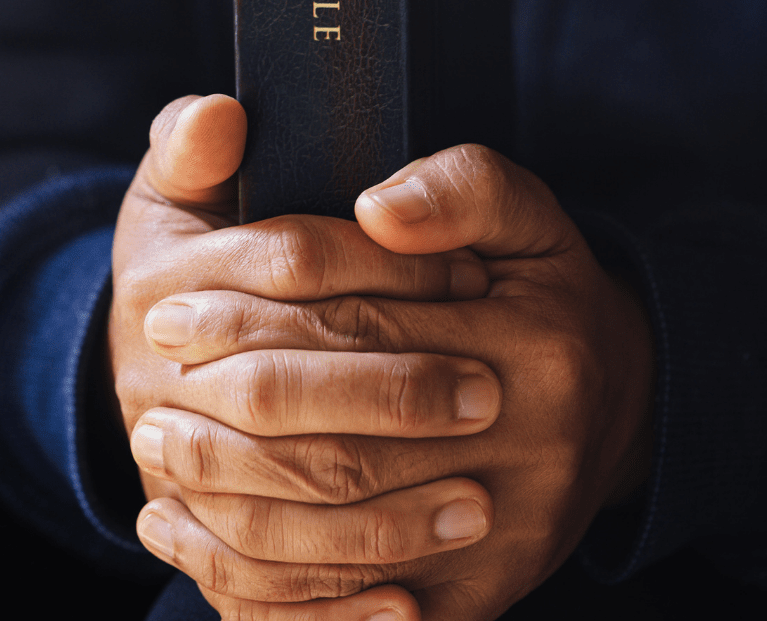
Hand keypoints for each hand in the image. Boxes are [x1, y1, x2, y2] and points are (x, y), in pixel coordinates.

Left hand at [127, 142, 654, 620]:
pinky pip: (364, 607)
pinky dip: (276, 585)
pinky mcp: (484, 594)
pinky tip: (199, 539)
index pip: (359, 321)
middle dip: (229, 404)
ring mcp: (509, 533)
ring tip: (156, 446)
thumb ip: (461, 187)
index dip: (251, 309)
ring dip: (234, 492)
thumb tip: (377, 209)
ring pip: (343, 527)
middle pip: (344, 431)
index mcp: (535, 339)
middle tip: (147, 376)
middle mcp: (531, 444)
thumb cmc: (547, 297)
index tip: (165, 304)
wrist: (619, 412)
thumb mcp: (526, 218)